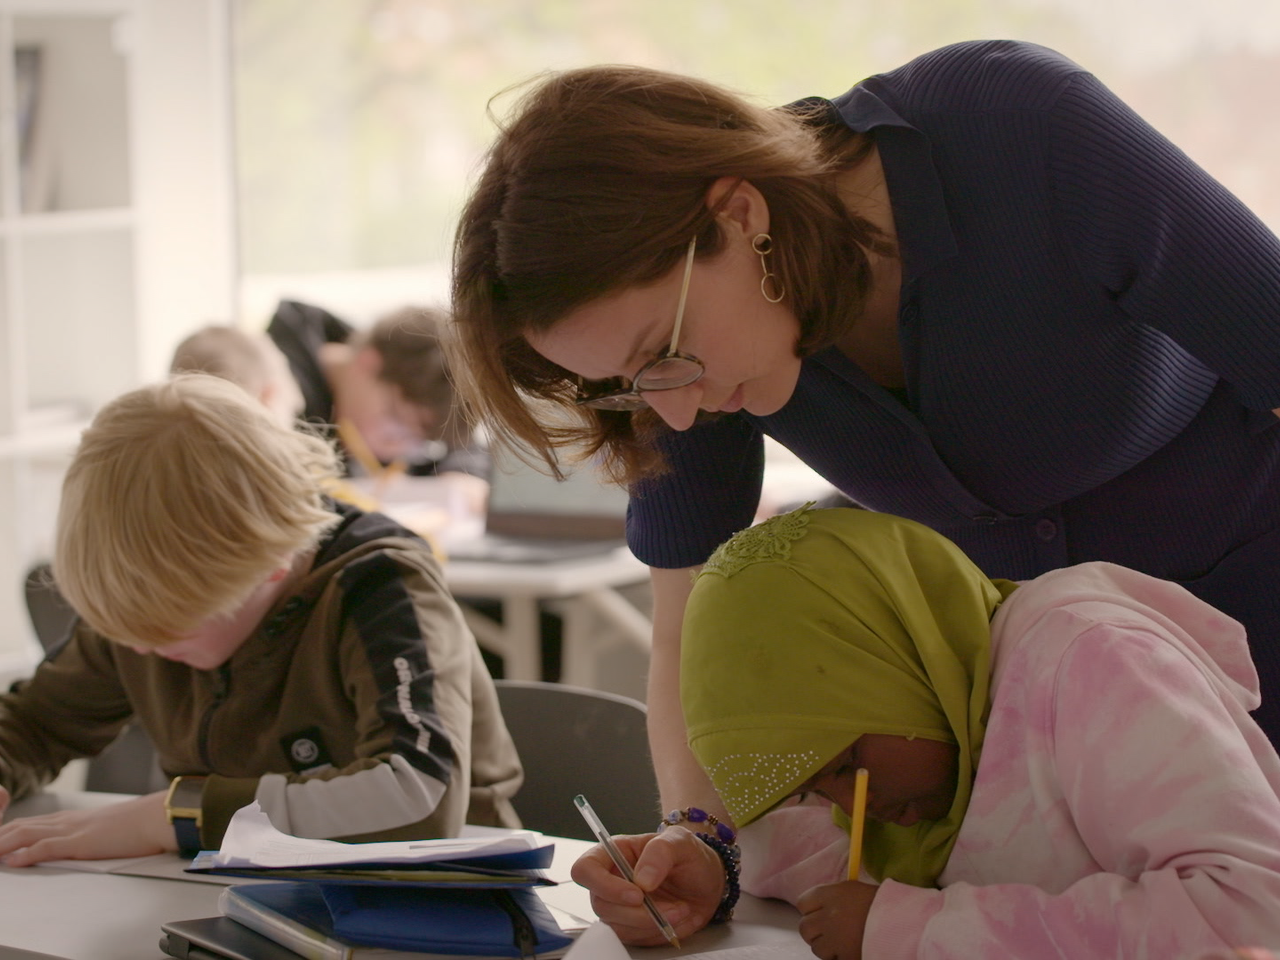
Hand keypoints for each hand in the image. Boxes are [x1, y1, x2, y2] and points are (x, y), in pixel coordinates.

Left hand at [0, 790, 173, 865]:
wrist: (156, 817)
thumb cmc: (139, 824)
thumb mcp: (107, 828)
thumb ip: (89, 834)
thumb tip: (81, 844)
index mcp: (72, 818)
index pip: (28, 823)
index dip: (6, 831)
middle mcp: (67, 821)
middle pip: (20, 826)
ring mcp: (72, 830)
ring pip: (25, 834)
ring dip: (3, 844)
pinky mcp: (80, 842)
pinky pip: (46, 847)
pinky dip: (26, 854)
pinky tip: (13, 861)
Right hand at [570, 827, 724, 945]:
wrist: (708, 882)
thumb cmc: (690, 856)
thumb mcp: (681, 842)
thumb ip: (660, 852)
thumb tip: (641, 879)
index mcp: (615, 853)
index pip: (586, 869)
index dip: (603, 885)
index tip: (636, 894)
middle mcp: (611, 880)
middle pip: (601, 904)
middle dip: (638, 912)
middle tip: (672, 907)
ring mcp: (619, 906)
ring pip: (617, 926)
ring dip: (652, 924)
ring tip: (681, 910)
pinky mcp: (632, 927)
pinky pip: (634, 939)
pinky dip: (657, 933)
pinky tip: (676, 919)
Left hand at [797, 879, 878, 959]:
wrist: (904, 922)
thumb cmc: (883, 902)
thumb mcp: (855, 890)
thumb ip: (835, 897)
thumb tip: (820, 904)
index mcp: (831, 895)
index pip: (802, 902)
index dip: (809, 909)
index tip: (818, 912)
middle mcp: (828, 916)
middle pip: (805, 927)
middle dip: (814, 931)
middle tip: (828, 932)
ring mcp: (835, 939)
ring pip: (816, 948)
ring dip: (826, 947)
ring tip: (843, 942)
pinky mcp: (844, 957)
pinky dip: (838, 958)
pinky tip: (850, 950)